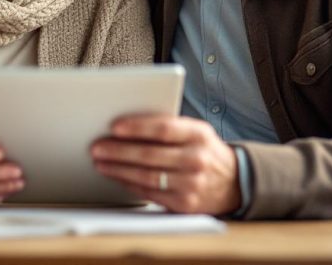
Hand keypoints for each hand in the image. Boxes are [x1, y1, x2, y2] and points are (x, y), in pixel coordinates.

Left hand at [91, 115, 240, 214]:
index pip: (164, 129)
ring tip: (100, 161)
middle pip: (150, 155)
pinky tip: (115, 176)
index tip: (114, 126)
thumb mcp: (196, 132)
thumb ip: (169, 127)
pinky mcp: (185, 205)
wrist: (234, 182)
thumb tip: (126, 127)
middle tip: (97, 146)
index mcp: (199, 135)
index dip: (137, 127)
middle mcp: (197, 160)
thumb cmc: (204, 150)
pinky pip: (149, 193)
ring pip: (147, 176)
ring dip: (118, 169)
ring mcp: (192, 185)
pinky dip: (128, 184)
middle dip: (119, 151)